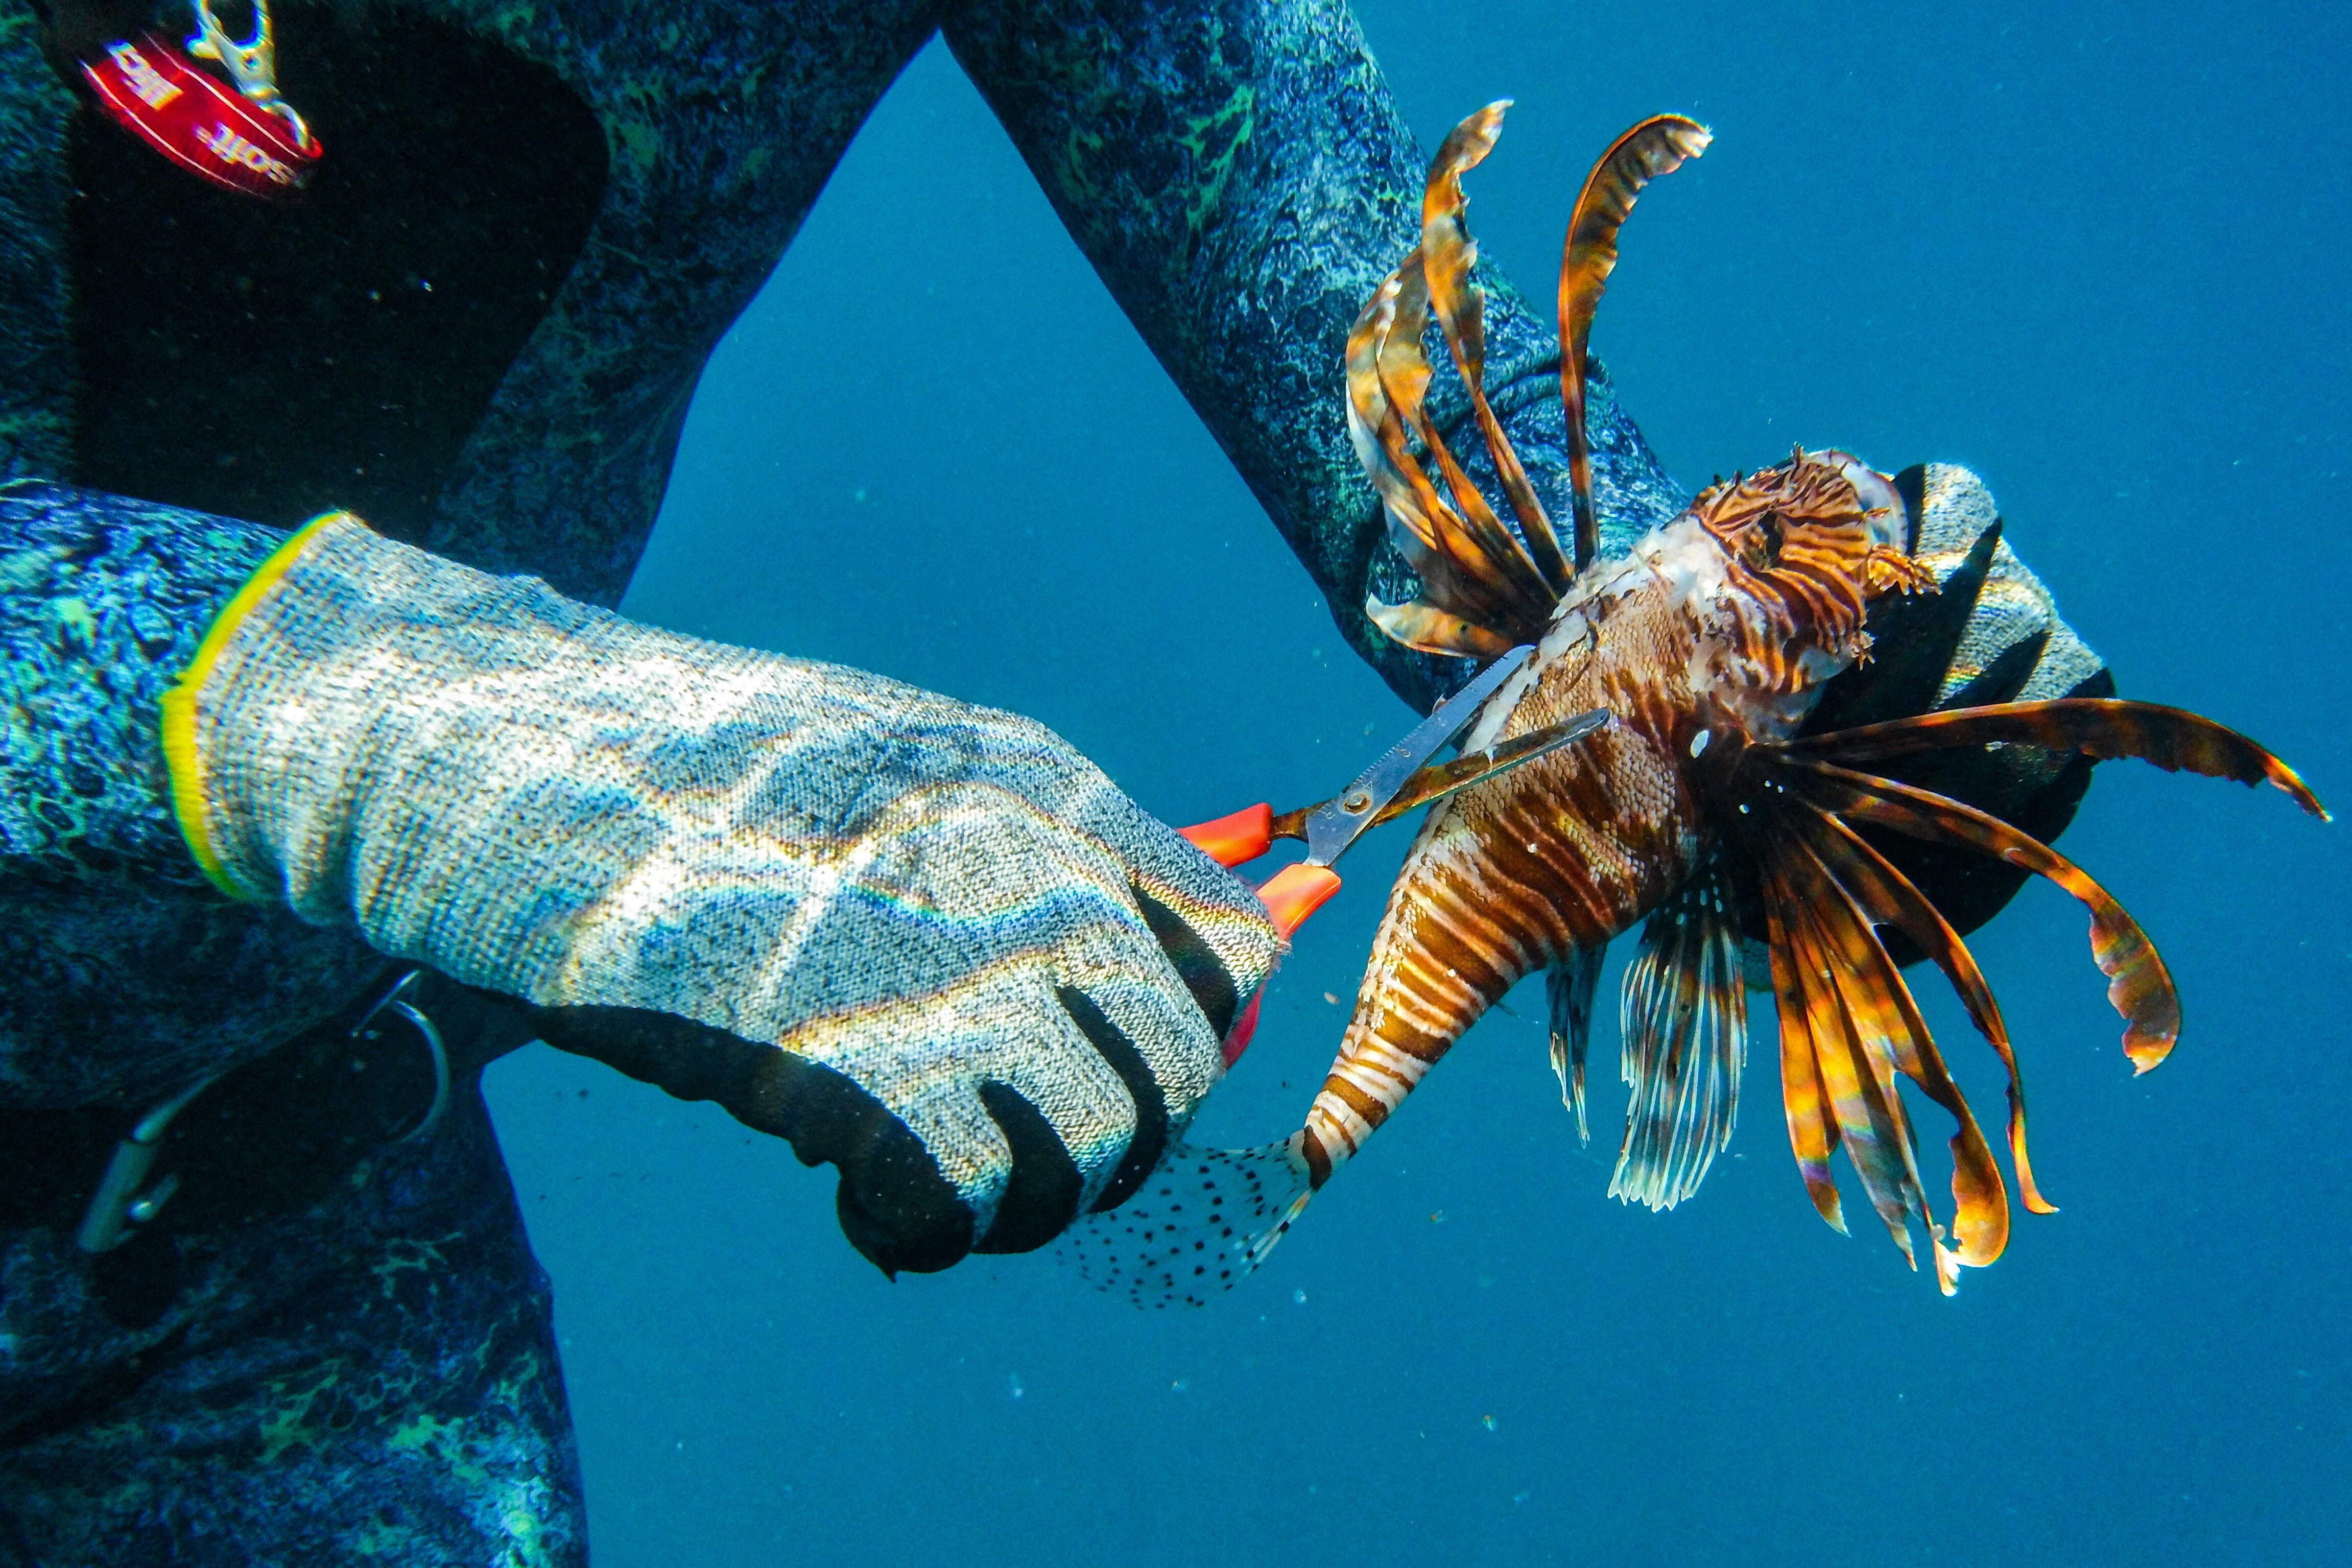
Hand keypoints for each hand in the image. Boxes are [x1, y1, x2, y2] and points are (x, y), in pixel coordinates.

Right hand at [166, 514, 1277, 1273]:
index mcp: (1047, 792)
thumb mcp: (904, 772)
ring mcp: (948, 968)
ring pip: (1097, 1148)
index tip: (1114, 1066)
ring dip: (1025, 1199)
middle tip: (1011, 1155)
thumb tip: (1150, 955)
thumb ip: (1035, 857)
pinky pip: (966, 1202)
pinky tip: (857, 1205)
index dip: (1194, 1027)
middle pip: (1180, 1067)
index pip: (1229, 937)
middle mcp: (1029, 877)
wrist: (523, 759)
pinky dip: (921, 1233)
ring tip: (930, 1183)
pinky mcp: (849, 1063)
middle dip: (1117, 1141)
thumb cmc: (701, 775)